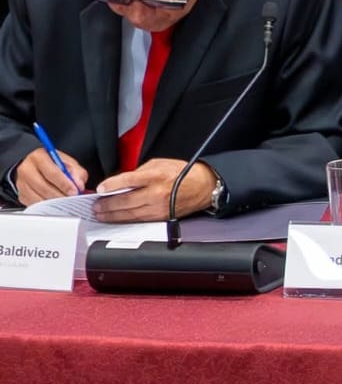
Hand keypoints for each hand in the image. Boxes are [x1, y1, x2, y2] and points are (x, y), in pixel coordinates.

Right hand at [16, 147, 88, 203]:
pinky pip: (35, 204)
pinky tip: (56, 205)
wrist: (38, 167)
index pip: (52, 173)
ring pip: (39, 198)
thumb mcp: (68, 163)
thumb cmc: (55, 165)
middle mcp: (27, 169)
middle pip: (44, 187)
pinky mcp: (22, 194)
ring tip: (66, 203)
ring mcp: (22, 183)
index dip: (64, 184)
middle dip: (61, 196)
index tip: (75, 192)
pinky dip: (47, 207)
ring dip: (55, 204)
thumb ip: (76, 172)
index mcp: (39, 157)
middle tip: (72, 200)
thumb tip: (78, 185)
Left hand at [95, 158, 215, 221]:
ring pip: (130, 214)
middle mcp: (157, 193)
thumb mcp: (159, 164)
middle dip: (107, 204)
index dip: (112, 186)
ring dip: (113, 215)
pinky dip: (126, 220)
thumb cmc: (184, 173)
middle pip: (126, 201)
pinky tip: (117, 219)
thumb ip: (139, 172)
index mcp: (156, 175)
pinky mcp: (162, 216)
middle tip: (95, 205)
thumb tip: (121, 181)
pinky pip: (139, 220)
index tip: (101, 189)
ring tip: (101, 214)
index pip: (128, 181)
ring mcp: (159, 207)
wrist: (204, 186)